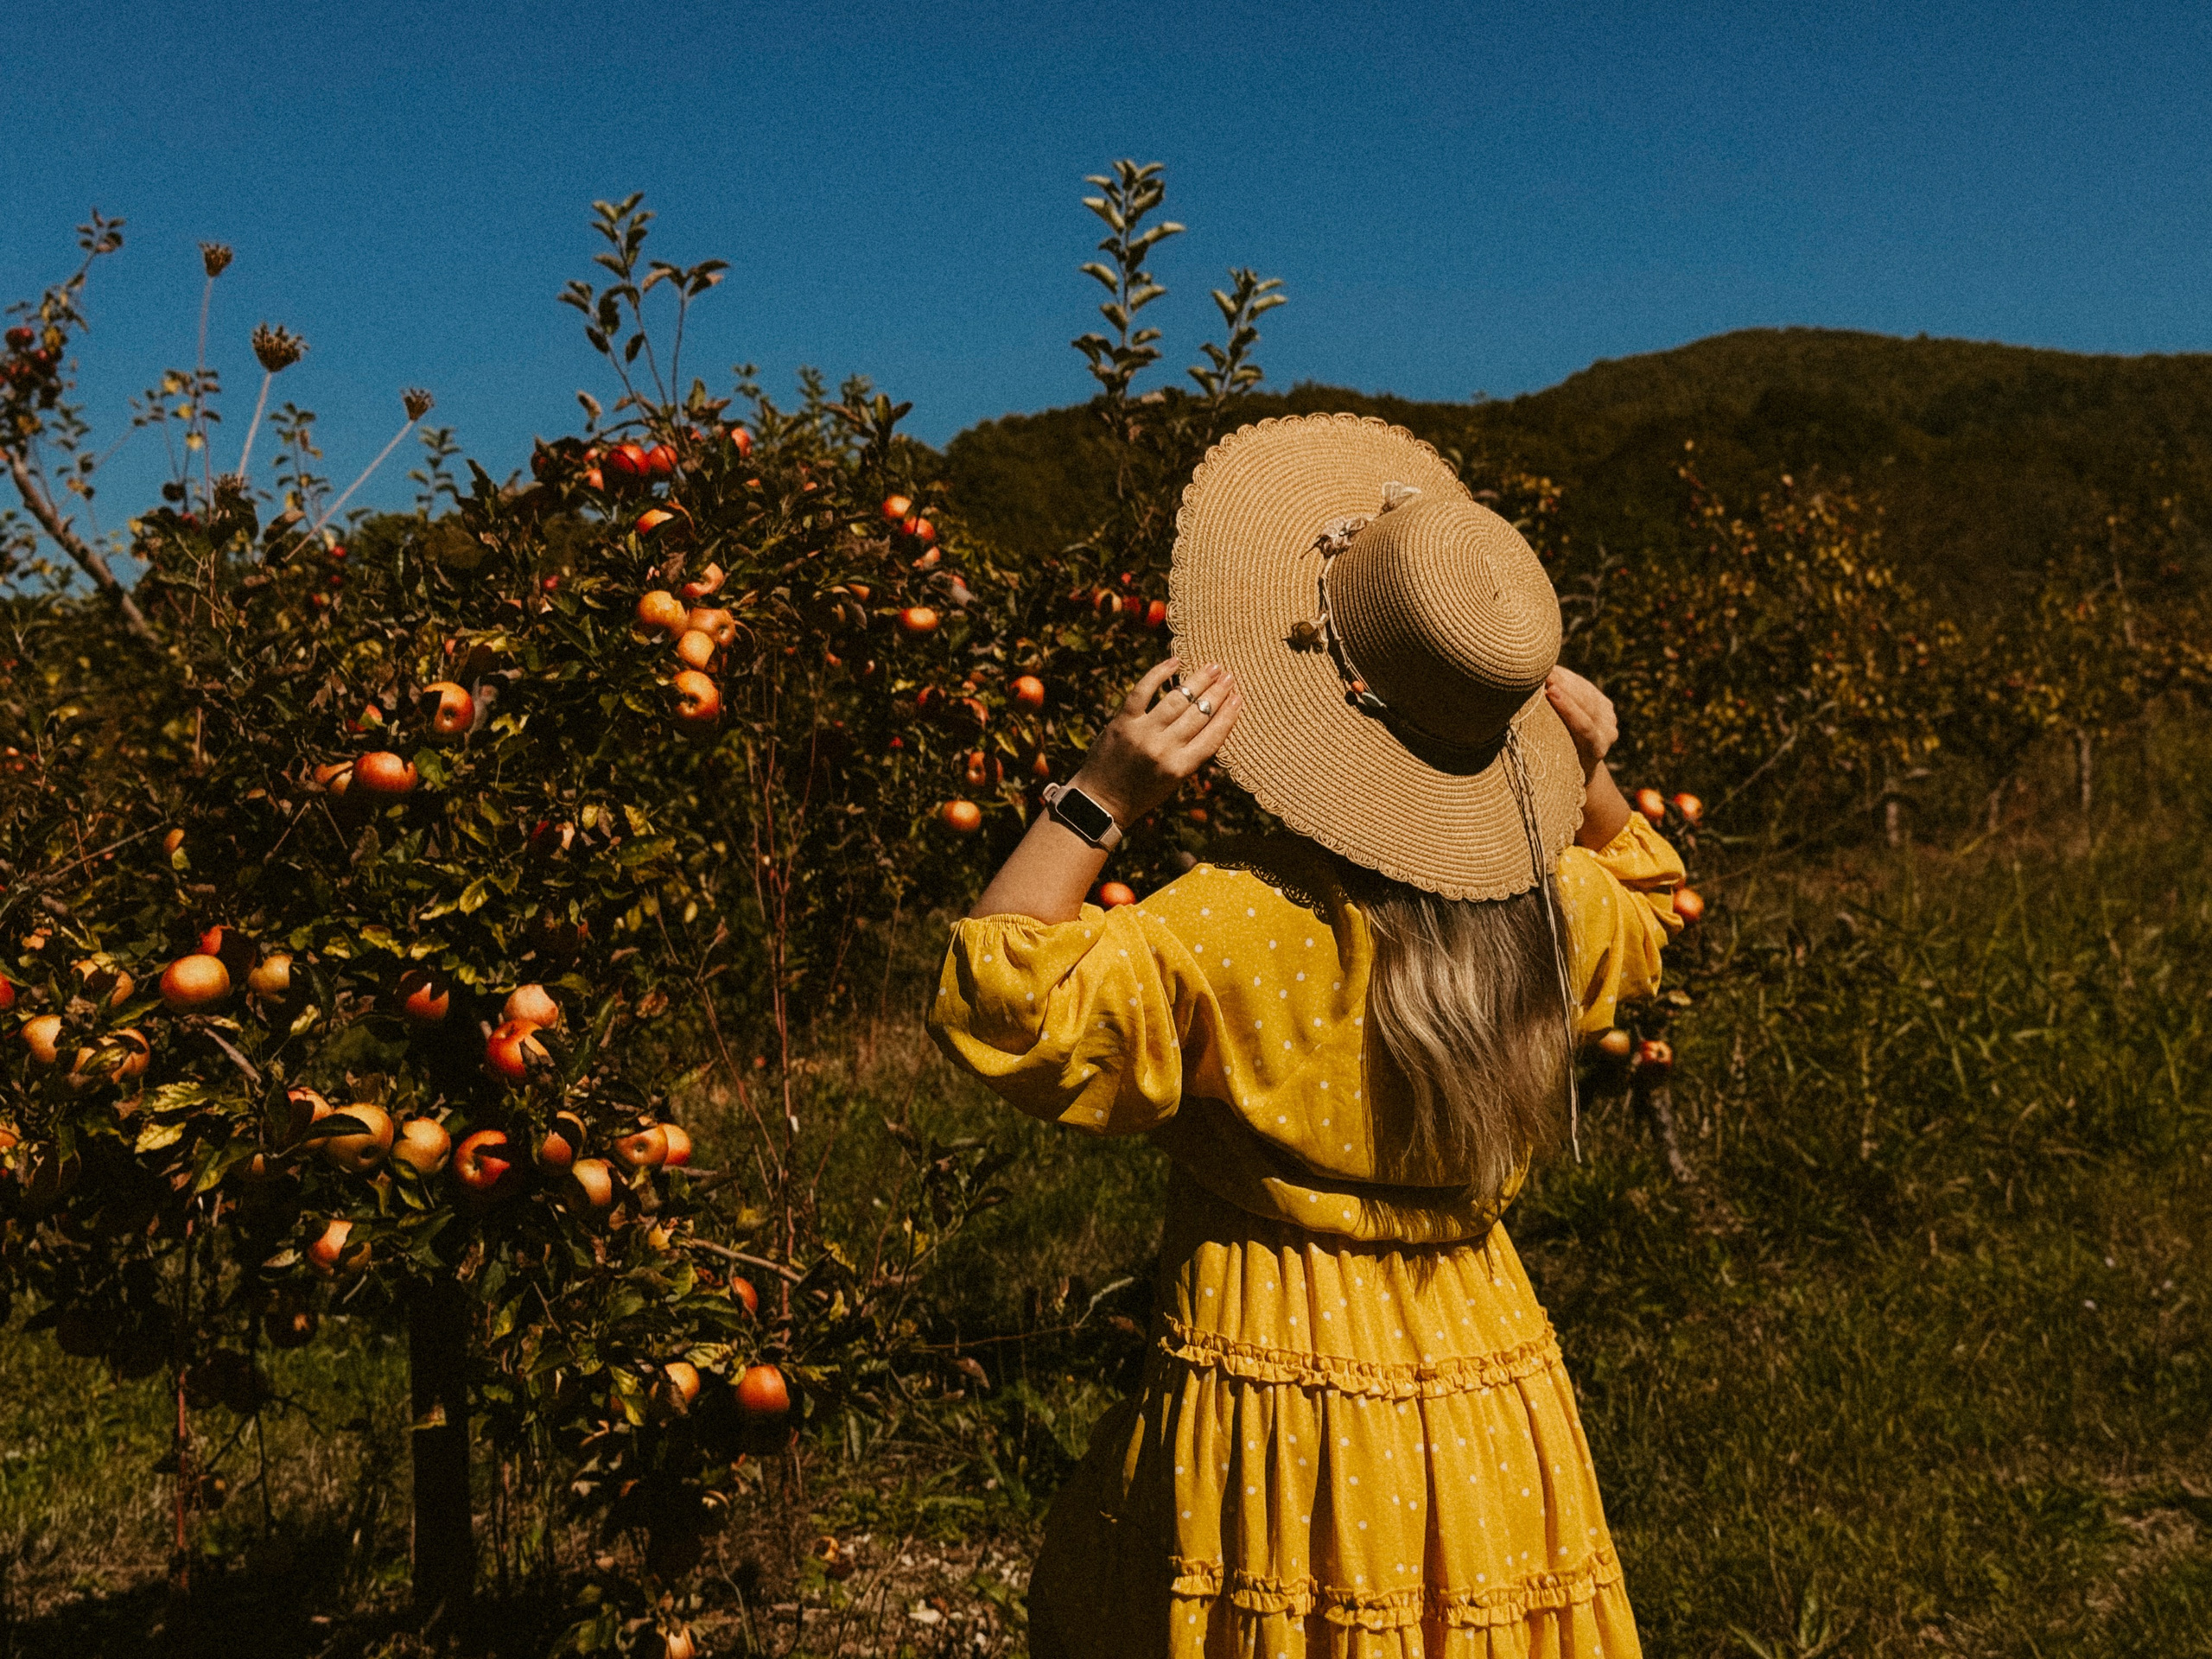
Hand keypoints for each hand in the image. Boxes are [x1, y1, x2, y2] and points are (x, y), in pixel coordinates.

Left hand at [1069, 659, 1242, 824]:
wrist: (1100, 801)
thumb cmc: (1141, 793)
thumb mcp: (1174, 781)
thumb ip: (1190, 754)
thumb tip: (1212, 720)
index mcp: (1181, 768)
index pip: (1213, 736)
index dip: (1228, 715)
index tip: (1239, 698)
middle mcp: (1164, 749)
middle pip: (1198, 714)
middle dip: (1217, 693)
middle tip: (1229, 677)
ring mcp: (1142, 733)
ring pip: (1177, 699)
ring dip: (1197, 680)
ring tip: (1212, 667)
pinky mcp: (1122, 722)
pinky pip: (1143, 690)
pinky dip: (1159, 673)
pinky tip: (1175, 662)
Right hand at [1544, 665, 1616, 782]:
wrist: (1581, 762)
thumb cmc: (1558, 763)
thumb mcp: (1553, 756)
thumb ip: (1548, 736)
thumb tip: (1528, 707)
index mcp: (1596, 749)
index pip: (1584, 724)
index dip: (1568, 707)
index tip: (1551, 691)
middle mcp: (1607, 733)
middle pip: (1587, 704)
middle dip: (1564, 686)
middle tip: (1542, 673)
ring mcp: (1609, 718)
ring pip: (1586, 692)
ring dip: (1564, 679)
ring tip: (1544, 670)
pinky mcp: (1606, 705)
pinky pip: (1586, 687)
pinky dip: (1568, 679)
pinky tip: (1553, 671)